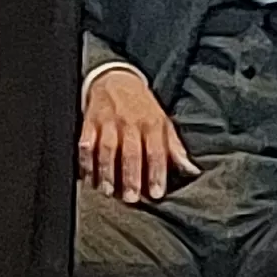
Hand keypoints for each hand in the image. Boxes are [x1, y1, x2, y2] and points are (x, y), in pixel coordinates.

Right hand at [75, 64, 190, 200]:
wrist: (117, 79)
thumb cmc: (142, 107)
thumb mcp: (163, 122)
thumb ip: (175, 148)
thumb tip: (191, 171)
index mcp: (152, 123)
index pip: (156, 151)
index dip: (156, 173)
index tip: (155, 193)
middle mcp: (130, 122)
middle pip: (130, 151)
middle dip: (130, 176)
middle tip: (130, 197)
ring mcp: (108, 121)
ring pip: (106, 148)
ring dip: (106, 170)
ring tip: (107, 190)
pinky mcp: (90, 121)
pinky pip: (86, 142)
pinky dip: (85, 159)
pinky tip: (87, 175)